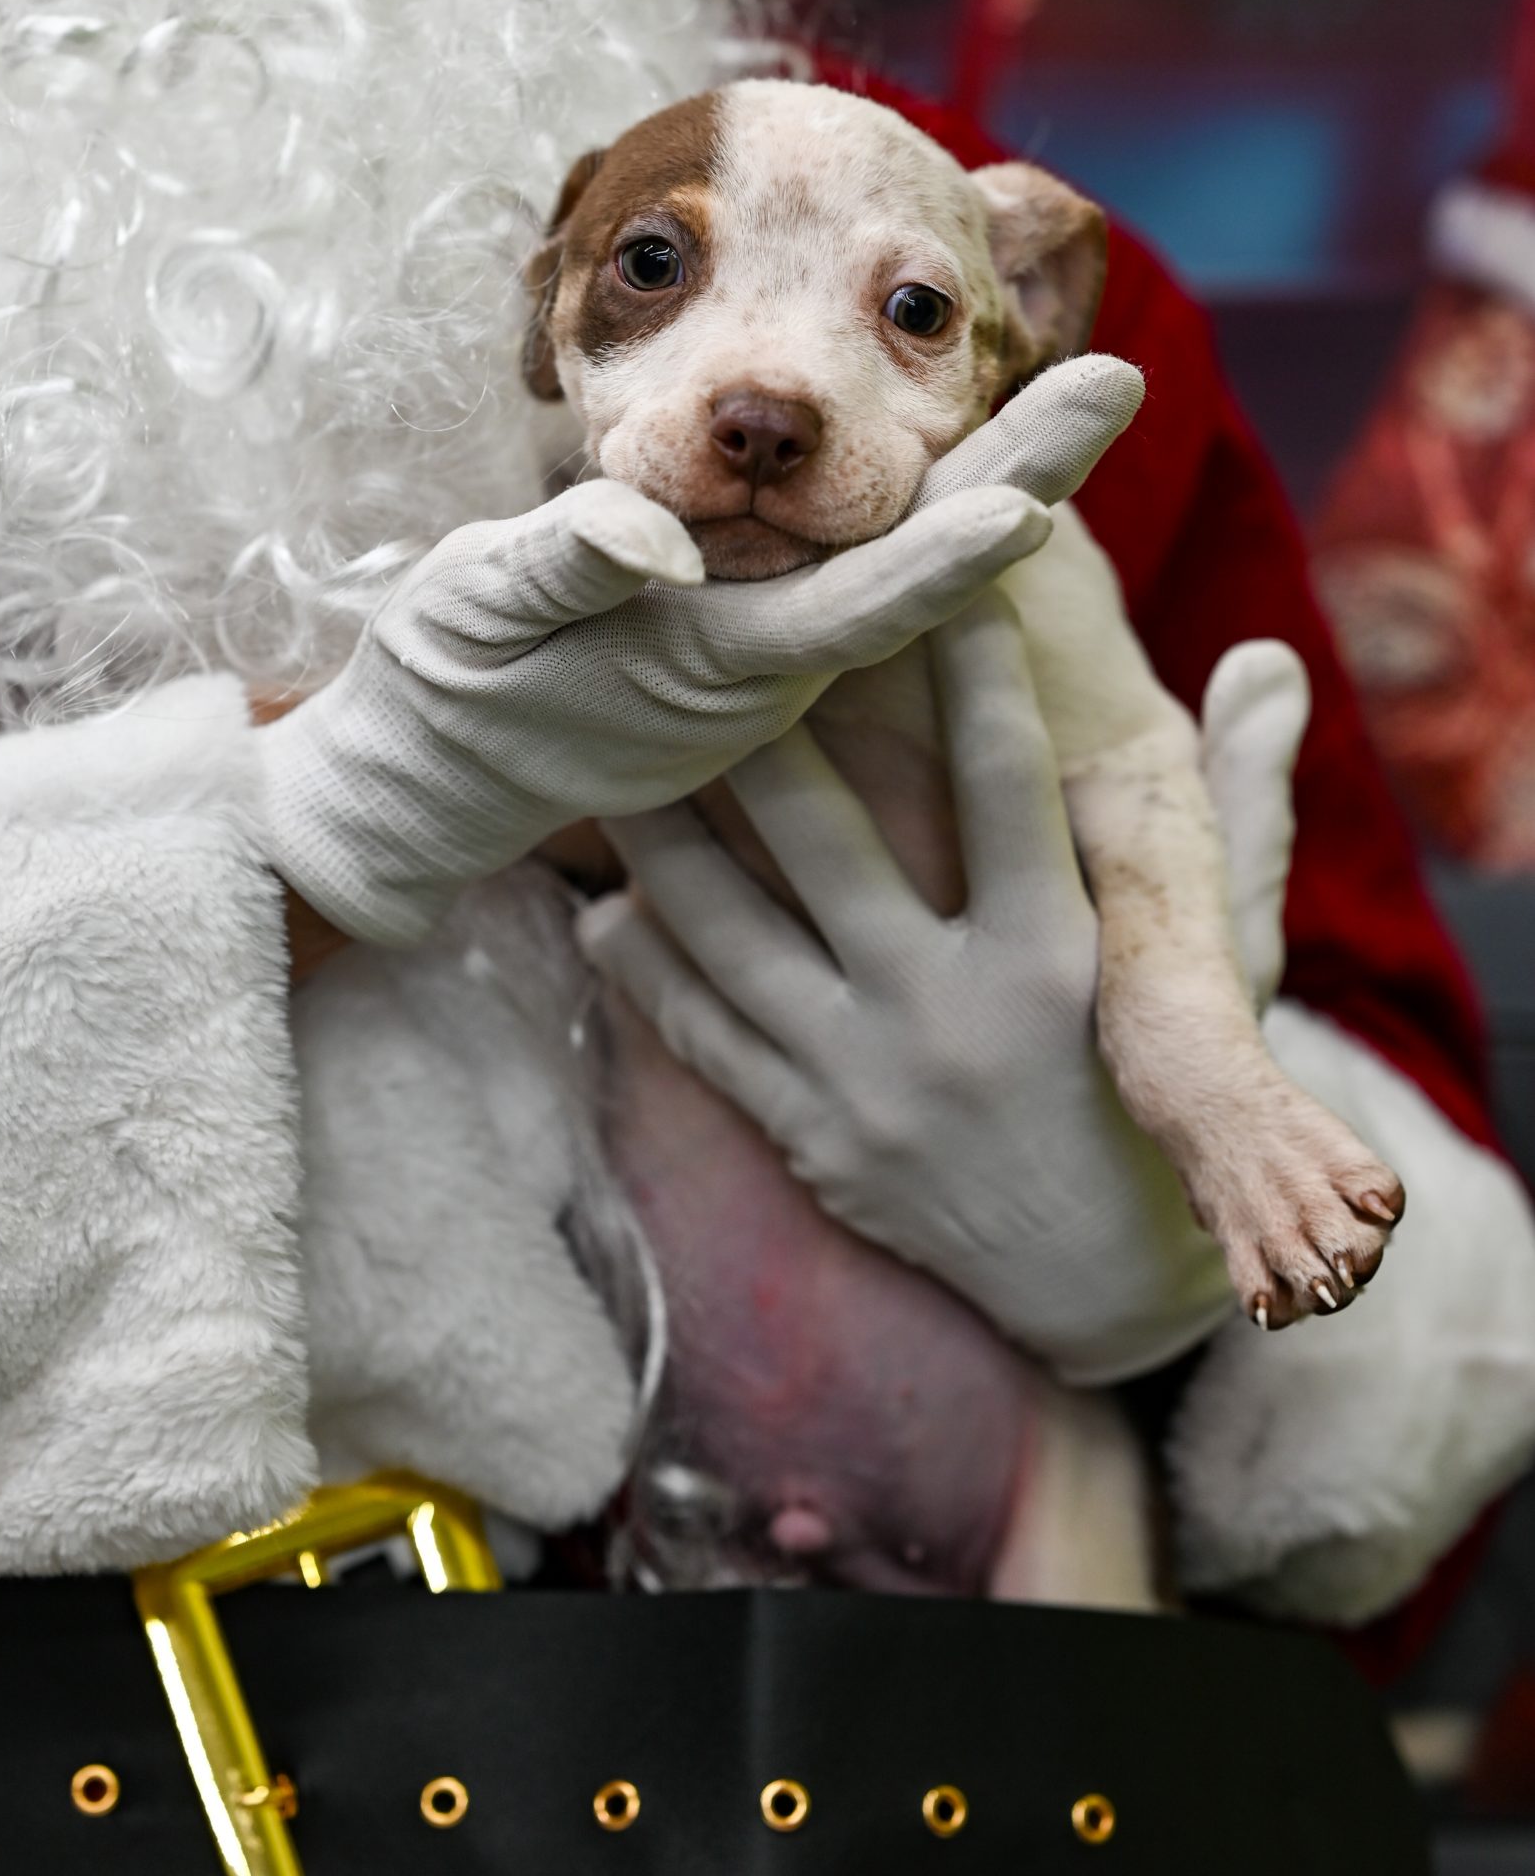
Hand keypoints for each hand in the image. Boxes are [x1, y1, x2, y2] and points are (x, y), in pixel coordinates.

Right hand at [259, 356, 1143, 948]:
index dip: (951, 548)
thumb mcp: (479, 613)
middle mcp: (781, 666)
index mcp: (726, 665)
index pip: (867, 603)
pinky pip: (864, 565)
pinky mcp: (757, 639)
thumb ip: (566, 570)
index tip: (1040, 497)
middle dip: (1021, 474)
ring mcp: (777, 655)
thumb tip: (652, 532)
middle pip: (922, 568)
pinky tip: (990, 450)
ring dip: (998, 480)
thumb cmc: (452, 687)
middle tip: (1121, 381)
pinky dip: (930, 504)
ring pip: (905, 561)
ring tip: (1090, 395)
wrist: (432, 773)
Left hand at [581, 598, 1310, 1384]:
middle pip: (825, 845)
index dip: (970, 672)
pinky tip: (602, 904)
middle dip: (757, 738)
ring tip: (614, 757)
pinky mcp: (814, 1142)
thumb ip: (1240, 810)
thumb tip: (1273, 663)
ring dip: (666, 842)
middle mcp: (955, 1018)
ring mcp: (870, 1085)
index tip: (930, 576)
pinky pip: (707, 1038)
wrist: (1114, 1298)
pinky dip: (649, 968)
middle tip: (699, 644)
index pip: (1005, 785)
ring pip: (734, 936)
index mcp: (1062, 962)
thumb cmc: (1171, 1101)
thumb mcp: (1226, 966)